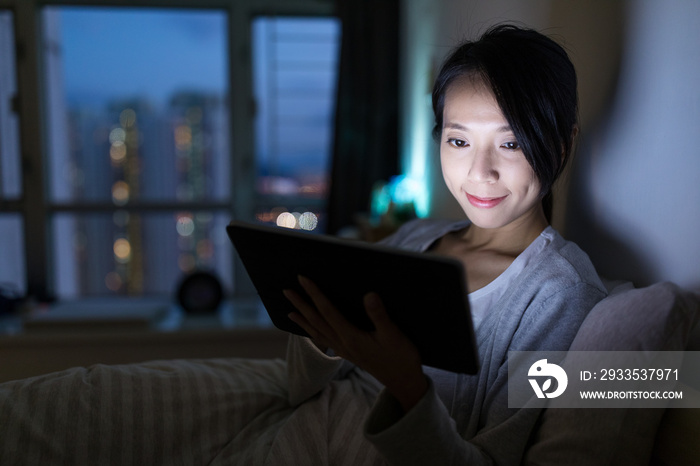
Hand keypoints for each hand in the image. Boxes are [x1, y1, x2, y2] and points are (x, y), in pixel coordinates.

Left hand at [284, 276, 427, 411]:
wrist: (404, 383)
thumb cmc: (401, 358)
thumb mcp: (394, 335)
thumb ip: (380, 315)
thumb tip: (368, 295)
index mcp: (351, 337)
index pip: (328, 311)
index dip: (315, 294)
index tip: (302, 279)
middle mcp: (343, 344)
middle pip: (317, 321)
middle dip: (301, 304)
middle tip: (286, 290)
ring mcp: (344, 350)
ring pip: (318, 332)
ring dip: (303, 319)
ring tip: (289, 311)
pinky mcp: (348, 354)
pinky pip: (324, 340)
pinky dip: (313, 332)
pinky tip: (310, 329)